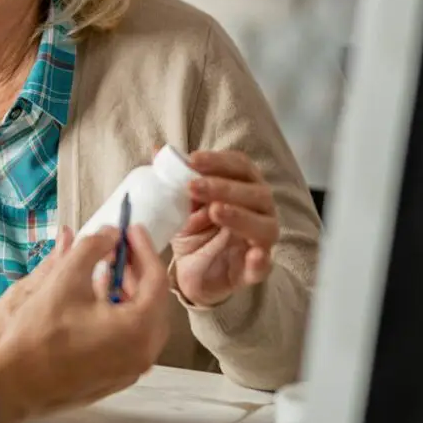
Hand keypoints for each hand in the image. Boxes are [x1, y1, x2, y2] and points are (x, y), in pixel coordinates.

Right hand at [0, 224, 170, 422]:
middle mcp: (141, 355)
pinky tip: (93, 301)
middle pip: (152, 303)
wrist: (10, 383)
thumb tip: (107, 235)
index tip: (130, 230)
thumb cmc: (37, 335)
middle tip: (117, 248)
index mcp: (138, 330)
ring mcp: (127, 371)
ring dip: (125, 293)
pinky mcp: (111, 379)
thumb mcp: (64, 280)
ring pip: (139, 324)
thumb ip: (90, 249)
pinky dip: (117, 316)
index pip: (156, 280)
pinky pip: (126, 341)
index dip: (144, 249)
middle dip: (136, 271)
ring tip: (102, 270)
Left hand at [170, 150, 279, 307]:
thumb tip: (158, 149)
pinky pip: (264, 265)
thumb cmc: (195, 230)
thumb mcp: (180, 204)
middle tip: (193, 186)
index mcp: (244, 187)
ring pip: (264, 226)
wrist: (195, 273)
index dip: (218, 161)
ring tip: (215, 210)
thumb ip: (175, 179)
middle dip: (223, 187)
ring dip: (240, 216)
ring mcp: (262, 241)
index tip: (192, 159)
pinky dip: (261, 260)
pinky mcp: (256, 270)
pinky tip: (254, 254)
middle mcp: (260, 210)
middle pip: (255, 192)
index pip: (240, 166)